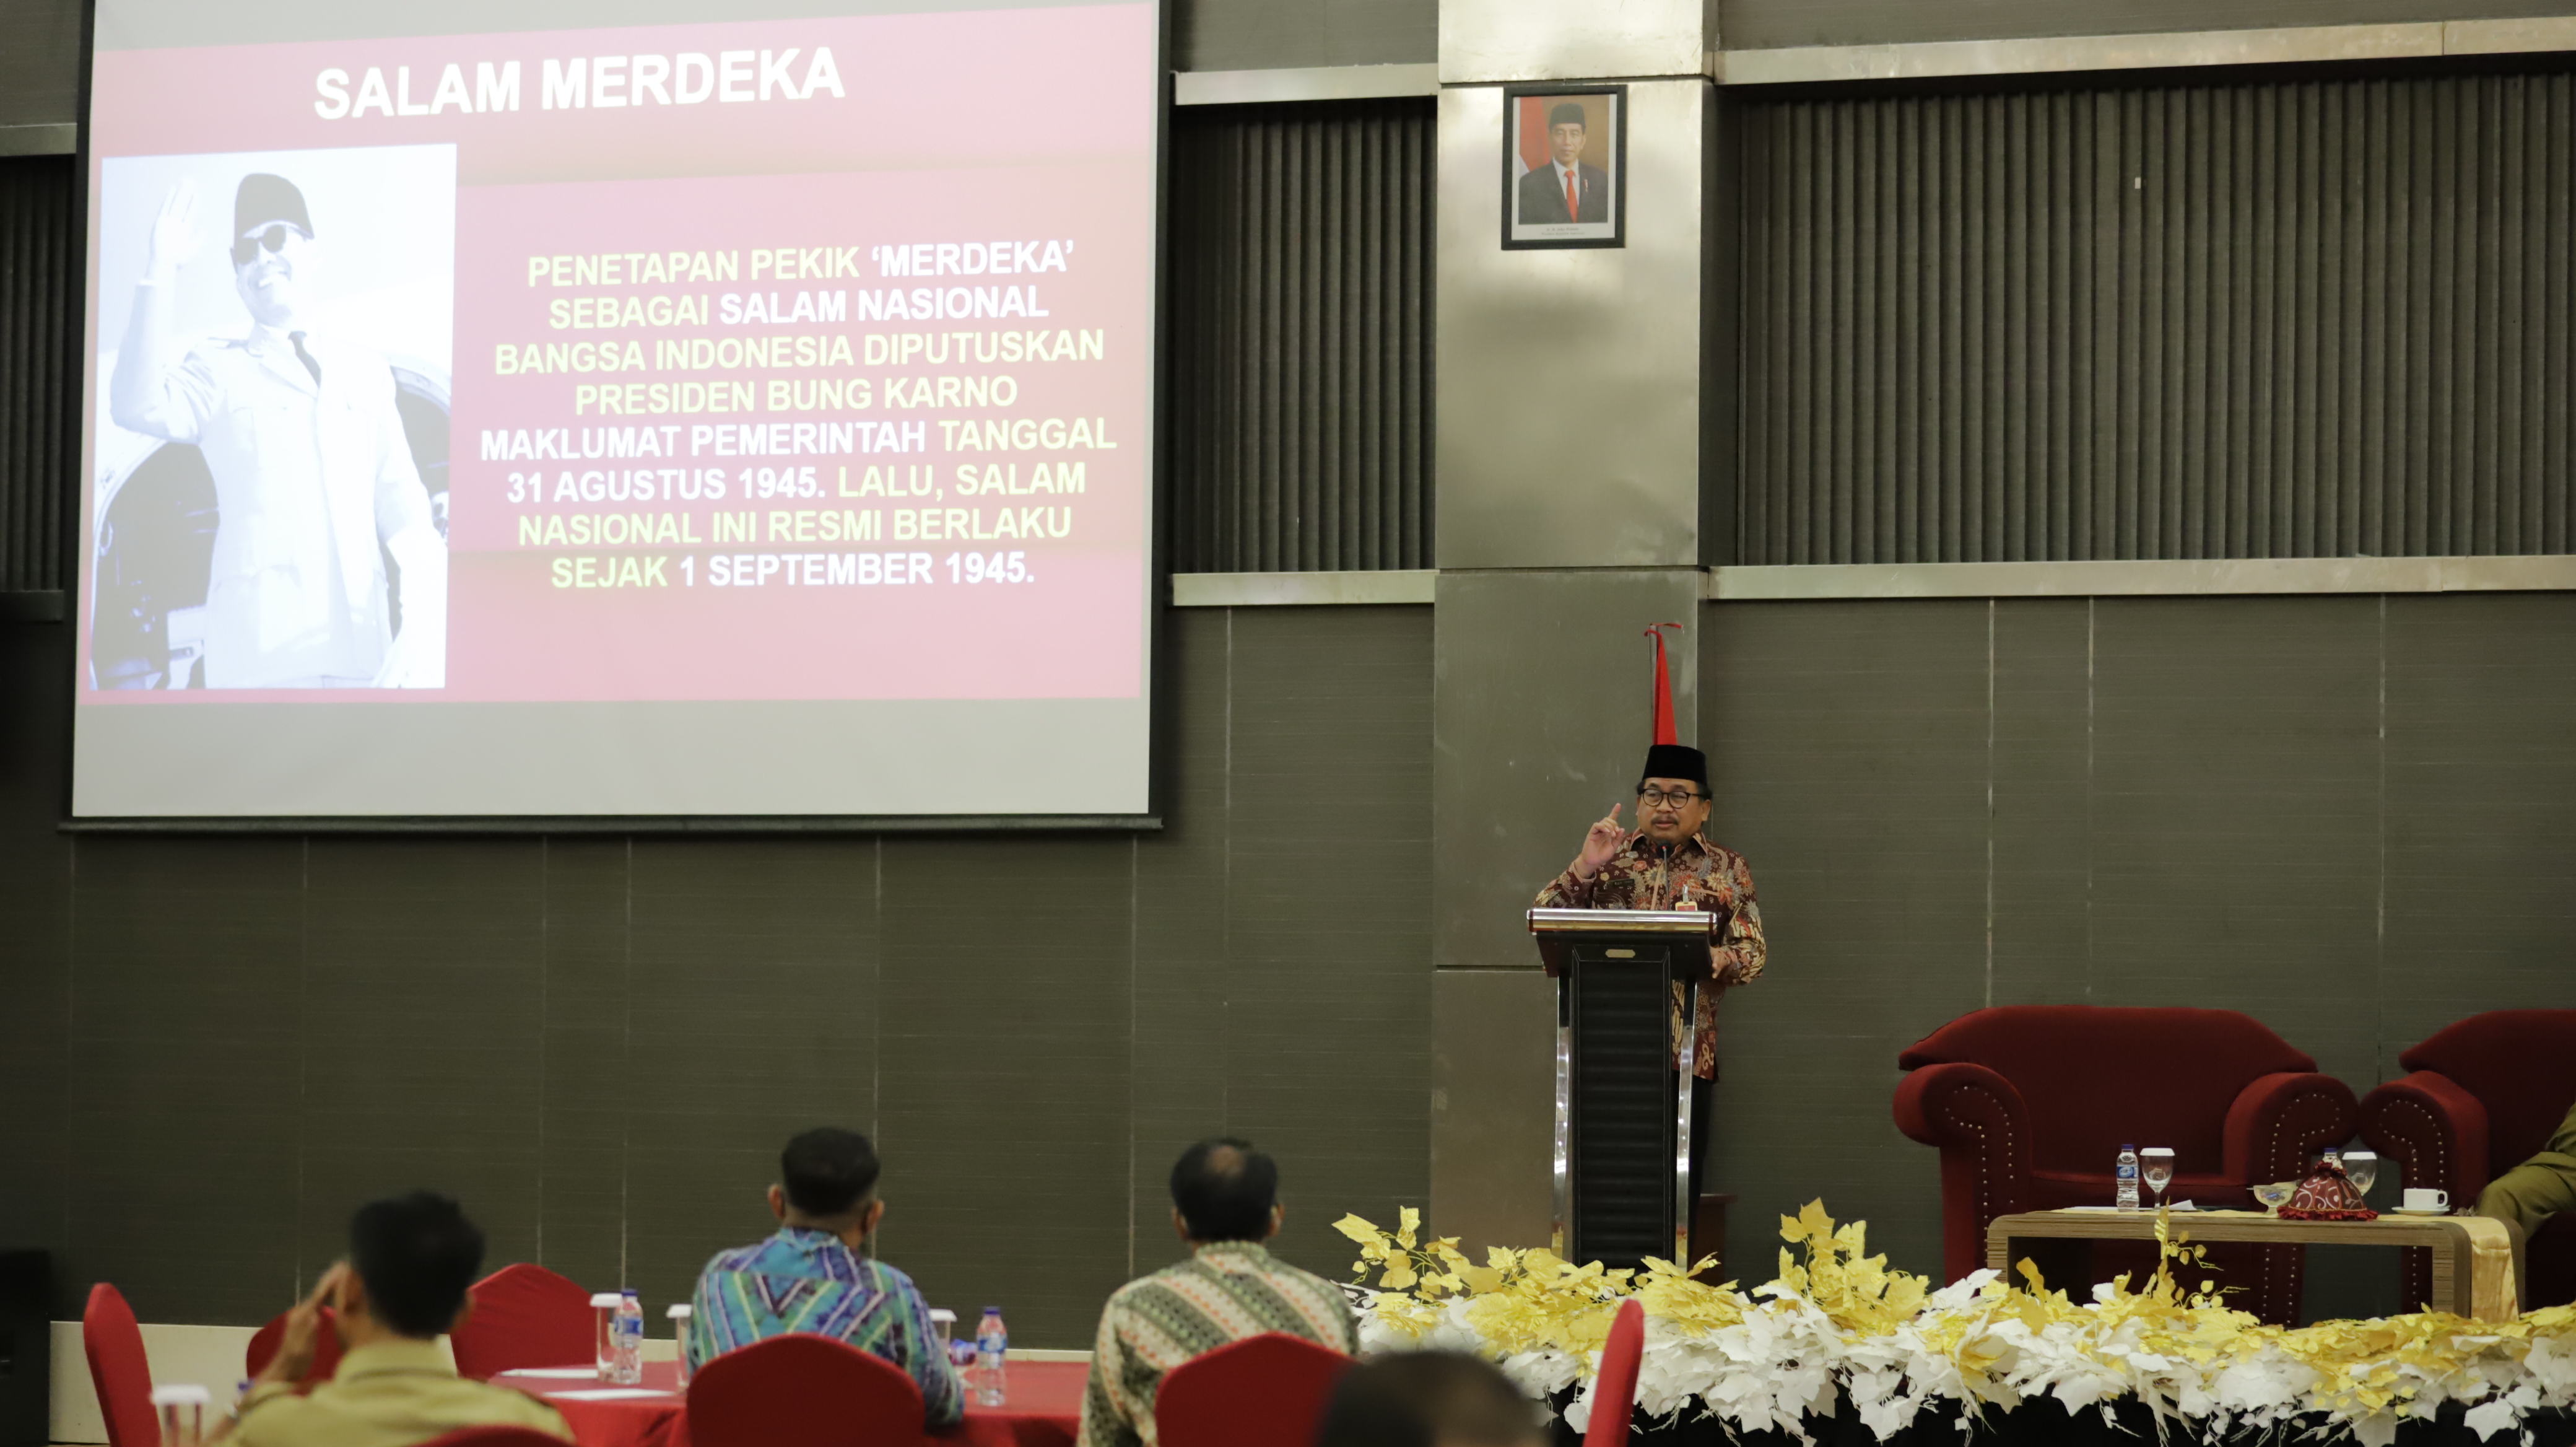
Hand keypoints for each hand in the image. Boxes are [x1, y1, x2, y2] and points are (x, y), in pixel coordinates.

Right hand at [145, 180, 204, 282]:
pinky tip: (173, 189)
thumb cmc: (178, 259)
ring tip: (185, 181)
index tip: (197, 193)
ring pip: (176, 203)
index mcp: (184, 229)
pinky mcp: (161, 221)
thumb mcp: (193, 249)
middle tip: (191, 181)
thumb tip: (205, 230)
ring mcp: (169, 221)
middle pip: (183, 204)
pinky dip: (169, 198)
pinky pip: (166, 206)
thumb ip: (199, 239)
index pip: (191, 212)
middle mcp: (176, 223)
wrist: (165, 262)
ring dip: (181, 192)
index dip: (194, 203)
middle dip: (187, 193)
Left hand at [262, 1263, 346, 1384]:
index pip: (319, 1295)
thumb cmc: (294, 1362)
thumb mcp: (302, 1349)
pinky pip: (320, 1302)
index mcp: (302, 1316)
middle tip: (347, 1263)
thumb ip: (308, 1331)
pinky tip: (335, 1291)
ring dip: (331, 1283)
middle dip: (332, 1277)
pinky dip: (329, 1293)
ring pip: (320, 1295)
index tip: (344, 1268)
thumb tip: (316, 1314)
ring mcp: (302, 1315)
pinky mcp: (305, 1320)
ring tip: (345, 1272)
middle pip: (319, 1291)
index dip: (332, 1281)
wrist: (282, 1372)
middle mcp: (301, 1312)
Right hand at [1573, 804, 1630, 878]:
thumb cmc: (1603, 855)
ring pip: (1604, 821)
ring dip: (1610, 826)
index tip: (1618, 804)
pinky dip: (1603, 827)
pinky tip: (1606, 832)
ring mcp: (1597, 831)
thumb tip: (1622, 829)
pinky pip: (1597, 825)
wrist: (1594, 861)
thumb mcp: (1614, 847)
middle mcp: (1603, 830)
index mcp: (1609, 832)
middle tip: (1616, 833)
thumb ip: (1618, 838)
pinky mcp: (1592, 833)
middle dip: (1615, 824)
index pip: (1612, 820)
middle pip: (1609, 820)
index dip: (1615, 812)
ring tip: (1612, 835)